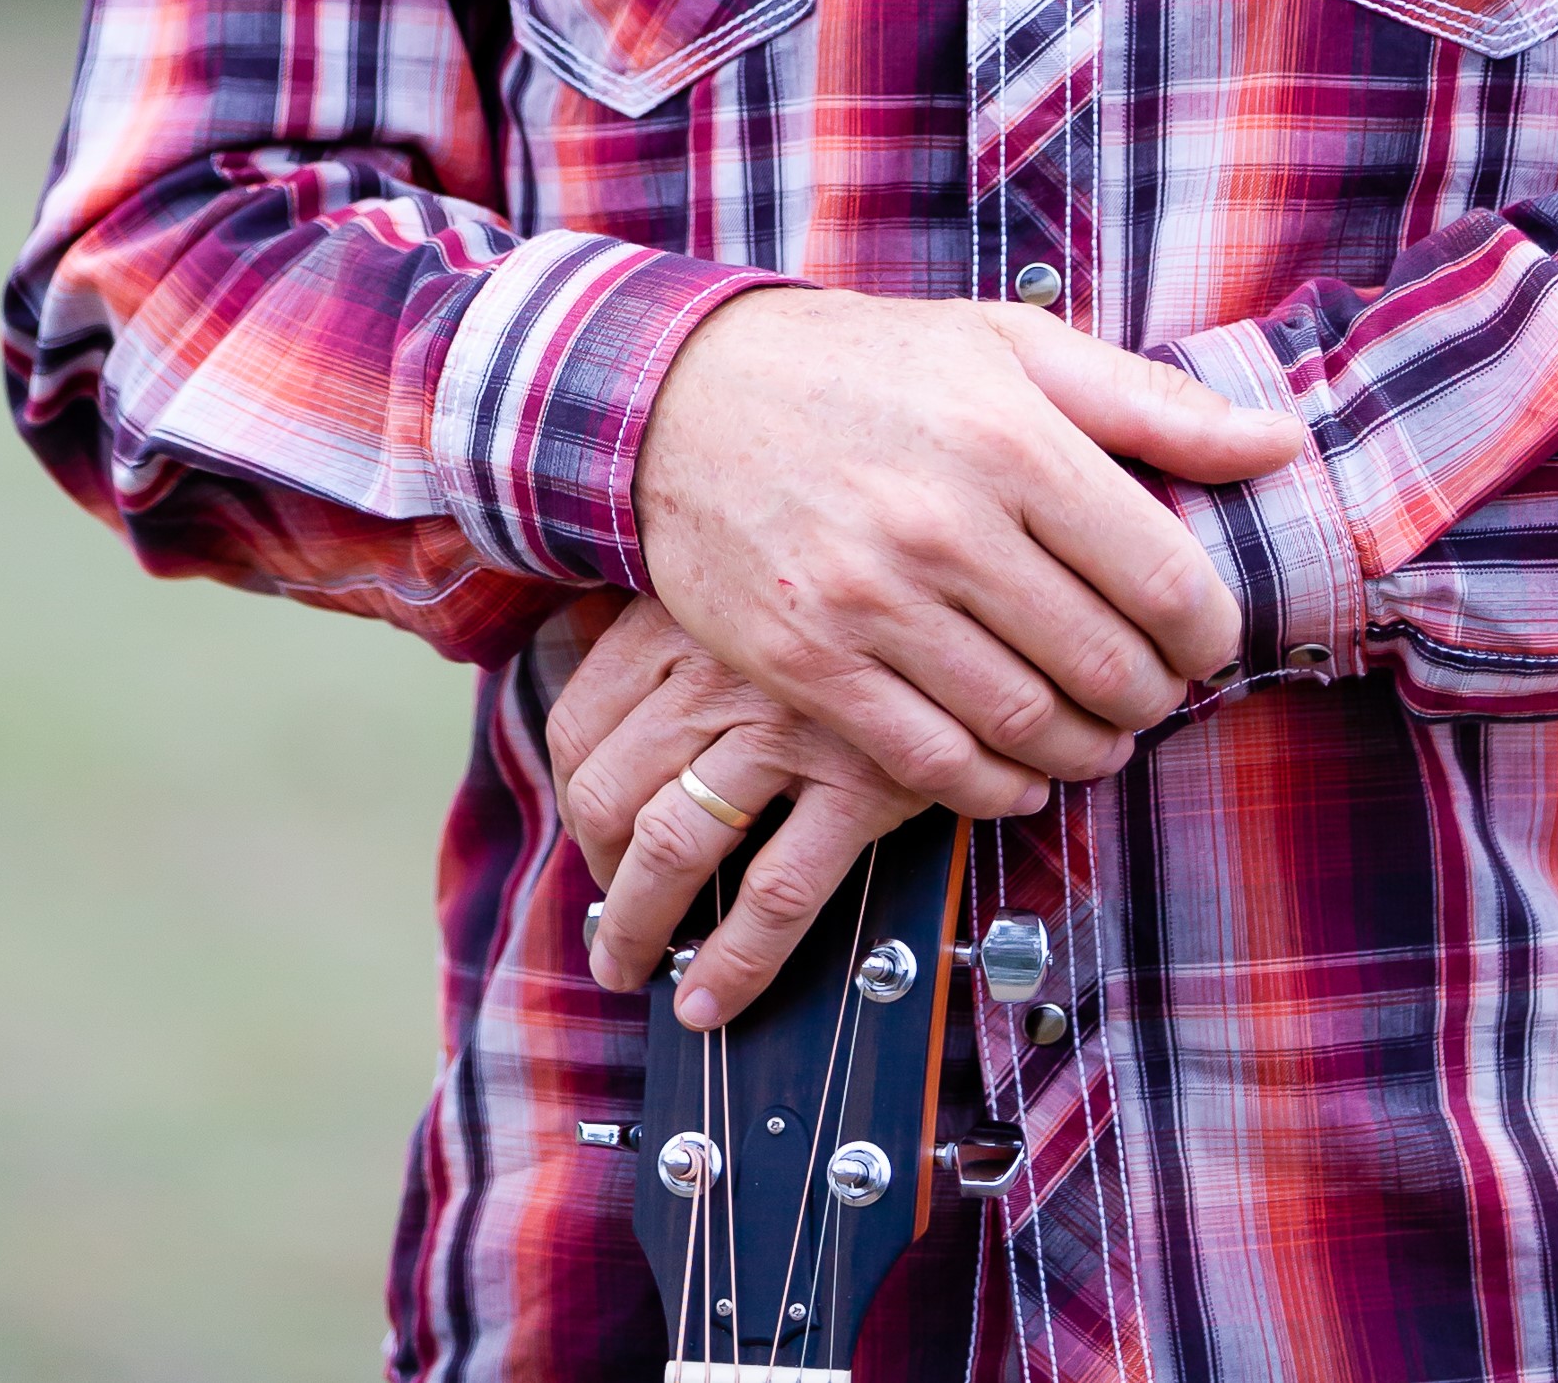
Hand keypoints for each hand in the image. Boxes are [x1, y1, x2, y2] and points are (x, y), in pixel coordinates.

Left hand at [549, 596, 1045, 1027]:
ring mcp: (787, 727)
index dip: (574, 798)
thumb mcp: (750, 564)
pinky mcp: (861, 781)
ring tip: (635, 967)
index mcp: (681, 615)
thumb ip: (681, 614)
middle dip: (598, 875)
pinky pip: (775, 894)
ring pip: (672, 850)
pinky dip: (732, 962)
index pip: (579, 721)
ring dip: (637, 927)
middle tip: (611, 917)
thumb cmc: (850, 565)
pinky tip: (711, 999)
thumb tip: (603, 676)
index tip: (594, 836)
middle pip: (608, 792)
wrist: (984, 559)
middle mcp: (720, 669)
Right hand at [631, 289, 1303, 816]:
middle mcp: (946, 523)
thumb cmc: (876, 366)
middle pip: (1107, 667)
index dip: (1212, 633)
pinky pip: (933, 763)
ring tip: (1102, 735)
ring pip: (1028, 726)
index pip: (1167, 580)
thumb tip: (1284, 442)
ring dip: (1089, 752)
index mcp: (1015, 438)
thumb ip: (1156, 405)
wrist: (689, 397)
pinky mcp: (808, 664)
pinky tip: (1023, 767)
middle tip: (1156, 694)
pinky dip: (1000, 786)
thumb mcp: (1017, 348)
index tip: (1207, 639)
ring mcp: (871, 602)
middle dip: (1156, 699)